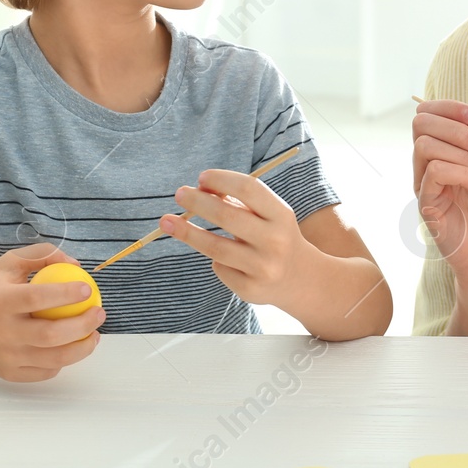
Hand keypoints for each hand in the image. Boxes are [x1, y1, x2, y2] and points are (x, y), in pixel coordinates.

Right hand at [0, 243, 105, 382]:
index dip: (66, 294)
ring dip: (82, 348)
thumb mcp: (10, 263)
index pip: (37, 298)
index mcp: (1, 302)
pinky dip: (63, 361)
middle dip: (83, 326)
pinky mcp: (9, 373)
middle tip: (99, 314)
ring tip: (95, 335)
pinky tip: (71, 348)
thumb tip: (76, 266)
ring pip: (53, 359)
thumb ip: (43, 255)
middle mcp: (3, 332)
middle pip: (50, 335)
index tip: (88, 289)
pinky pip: (45, 372)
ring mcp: (6, 356)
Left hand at [161, 170, 319, 311]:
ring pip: (215, 246)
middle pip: (226, 216)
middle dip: (197, 202)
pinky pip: (220, 268)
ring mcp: (263, 267)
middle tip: (179, 194)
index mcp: (281, 215)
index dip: (222, 179)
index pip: (249, 189)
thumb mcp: (269, 215)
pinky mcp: (250, 289)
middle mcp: (275, 241)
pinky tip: (219, 256)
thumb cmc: (275, 237)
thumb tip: (200, 191)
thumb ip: (240, 202)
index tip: (201, 177)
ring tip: (167, 221)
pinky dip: (214, 258)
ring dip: (186, 231)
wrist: (301, 280)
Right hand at [411, 99, 467, 306]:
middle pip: (420, 122)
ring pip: (425, 145)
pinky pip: (434, 172)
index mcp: (450, 152)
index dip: (451, 107)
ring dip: (462, 153)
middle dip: (456, 127)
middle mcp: (432, 165)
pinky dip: (462, 173)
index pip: (431, 114)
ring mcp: (426, 185)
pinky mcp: (427, 205)